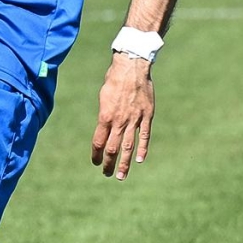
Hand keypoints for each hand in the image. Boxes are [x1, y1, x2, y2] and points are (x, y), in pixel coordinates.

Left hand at [91, 54, 154, 179]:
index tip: (95, 162)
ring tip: (121, 176)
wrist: (132, 67)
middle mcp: (119, 121)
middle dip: (110, 164)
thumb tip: (104, 129)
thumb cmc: (114, 80)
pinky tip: (139, 160)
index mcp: (105, 117)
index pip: (99, 142)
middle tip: (107, 175)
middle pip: (113, 148)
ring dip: (125, 163)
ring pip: (129, 146)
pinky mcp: (147, 116)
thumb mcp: (103, 98)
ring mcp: (135, 119)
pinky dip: (142, 149)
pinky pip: (145, 135)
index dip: (96, 154)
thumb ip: (104, 115)